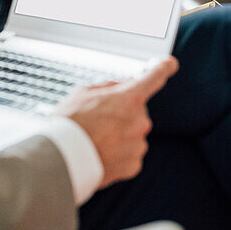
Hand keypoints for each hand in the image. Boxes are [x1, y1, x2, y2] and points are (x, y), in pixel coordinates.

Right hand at [56, 57, 177, 188]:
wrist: (61, 160)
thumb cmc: (69, 124)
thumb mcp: (84, 92)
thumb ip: (110, 87)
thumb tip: (123, 86)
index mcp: (129, 98)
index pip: (155, 77)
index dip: (163, 68)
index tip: (169, 64)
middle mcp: (140, 121)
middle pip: (137, 111)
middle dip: (123, 113)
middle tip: (99, 120)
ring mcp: (138, 144)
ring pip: (133, 134)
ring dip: (120, 135)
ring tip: (97, 140)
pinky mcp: (134, 165)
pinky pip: (130, 154)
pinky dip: (118, 153)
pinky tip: (101, 153)